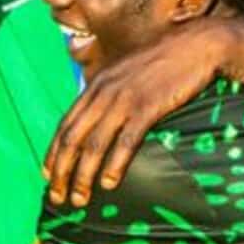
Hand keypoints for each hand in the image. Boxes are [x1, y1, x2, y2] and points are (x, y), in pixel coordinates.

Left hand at [44, 21, 231, 206]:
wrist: (197, 44)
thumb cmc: (164, 60)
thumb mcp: (127, 72)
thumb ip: (110, 93)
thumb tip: (101, 119)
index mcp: (96, 85)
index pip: (65, 124)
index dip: (53, 152)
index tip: (46, 175)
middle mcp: (103, 93)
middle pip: (72, 138)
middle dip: (61, 171)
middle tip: (57, 197)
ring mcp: (124, 100)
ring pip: (94, 144)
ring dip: (83, 175)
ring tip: (79, 199)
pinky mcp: (147, 107)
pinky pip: (125, 141)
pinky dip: (115, 164)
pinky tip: (109, 183)